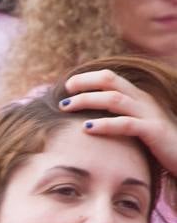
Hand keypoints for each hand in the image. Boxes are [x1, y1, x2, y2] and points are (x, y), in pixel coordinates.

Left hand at [62, 68, 176, 176]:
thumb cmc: (157, 144)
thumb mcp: (135, 125)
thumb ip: (117, 117)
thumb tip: (87, 119)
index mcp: (138, 97)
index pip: (111, 78)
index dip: (88, 78)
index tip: (68, 85)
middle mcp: (143, 101)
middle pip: (111, 81)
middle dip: (85, 82)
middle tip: (64, 91)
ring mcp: (149, 114)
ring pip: (114, 99)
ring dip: (87, 100)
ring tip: (66, 107)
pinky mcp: (154, 131)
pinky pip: (126, 124)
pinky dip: (105, 125)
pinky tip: (86, 128)